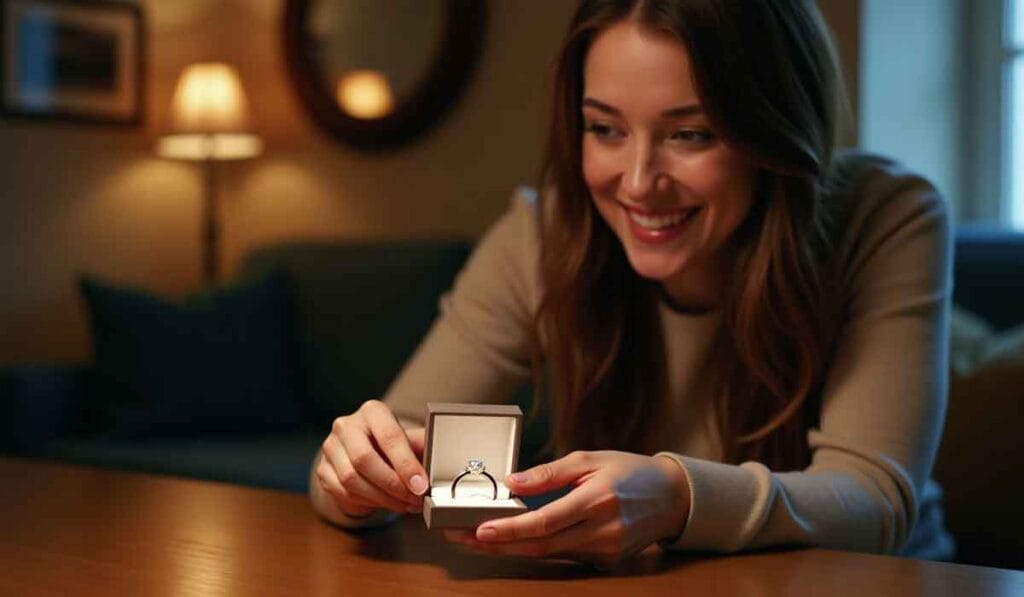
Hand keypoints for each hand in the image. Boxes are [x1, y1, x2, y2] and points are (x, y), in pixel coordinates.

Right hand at [315, 400, 428, 516]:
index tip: (421, 485)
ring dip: (382, 498)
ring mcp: (331, 447)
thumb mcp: (410, 440)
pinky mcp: (323, 470)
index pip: (389, 436)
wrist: (366, 451)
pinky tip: (386, 503)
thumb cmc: (392, 444)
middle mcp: (346, 425)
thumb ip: (424, 446)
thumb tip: (442, 460)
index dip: (406, 464)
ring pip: (352, 480)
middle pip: (364, 459)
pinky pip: (343, 493)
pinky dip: (368, 503)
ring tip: (404, 504)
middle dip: (392, 484)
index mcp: (372, 411)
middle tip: (414, 499)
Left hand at [447, 450, 690, 566]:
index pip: (546, 521)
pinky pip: (563, 556)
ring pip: (548, 555)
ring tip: (476, 539)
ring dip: (511, 549)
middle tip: (463, 538)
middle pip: (541, 545)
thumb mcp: (590, 459)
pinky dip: (535, 549)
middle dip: (499, 544)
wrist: (672, 498)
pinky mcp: (604, 560)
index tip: (480, 529)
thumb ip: (550, 472)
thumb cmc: (630, 471)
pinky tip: (511, 542)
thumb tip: (513, 482)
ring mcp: (604, 550)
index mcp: (597, 499)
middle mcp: (601, 530)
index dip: (511, 528)